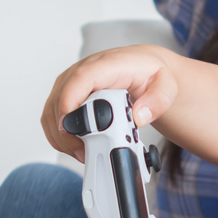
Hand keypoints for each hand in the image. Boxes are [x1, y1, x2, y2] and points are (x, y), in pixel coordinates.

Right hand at [41, 45, 175, 160]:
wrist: (144, 67)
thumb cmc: (151, 75)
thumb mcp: (166, 86)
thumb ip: (157, 101)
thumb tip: (138, 117)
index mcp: (108, 65)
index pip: (82, 78)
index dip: (70, 101)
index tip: (70, 126)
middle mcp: (84, 70)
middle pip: (60, 98)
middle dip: (66, 131)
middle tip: (84, 151)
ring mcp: (71, 81)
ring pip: (51, 110)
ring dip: (61, 136)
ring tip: (82, 152)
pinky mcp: (66, 92)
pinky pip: (51, 115)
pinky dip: (58, 134)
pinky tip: (75, 145)